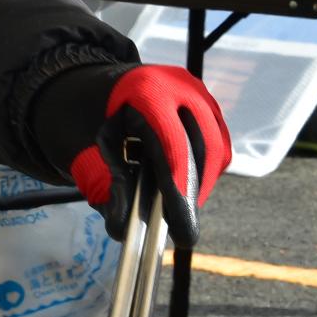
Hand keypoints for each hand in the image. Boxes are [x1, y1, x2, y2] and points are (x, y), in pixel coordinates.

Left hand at [53, 65, 231, 253]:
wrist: (120, 87)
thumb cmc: (107, 123)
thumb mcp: (95, 148)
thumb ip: (106, 185)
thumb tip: (123, 226)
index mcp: (148, 91)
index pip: (172, 142)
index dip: (178, 186)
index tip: (177, 224)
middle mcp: (182, 87)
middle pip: (202, 147)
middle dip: (192, 193)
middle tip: (183, 230)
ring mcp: (202, 95)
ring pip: (215, 149)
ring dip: (201, 185)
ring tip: (181, 210)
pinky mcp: (214, 107)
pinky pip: (220, 146)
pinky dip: (206, 173)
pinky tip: (187, 188)